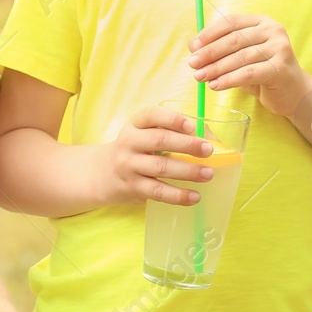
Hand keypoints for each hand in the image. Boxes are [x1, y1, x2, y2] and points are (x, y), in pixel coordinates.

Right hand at [97, 104, 214, 207]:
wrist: (102, 173)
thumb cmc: (134, 150)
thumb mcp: (144, 134)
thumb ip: (171, 132)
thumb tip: (209, 138)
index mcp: (135, 124)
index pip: (152, 115)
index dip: (172, 119)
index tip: (192, 125)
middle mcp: (129, 142)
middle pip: (159, 140)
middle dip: (186, 144)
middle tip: (208, 150)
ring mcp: (129, 166)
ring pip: (160, 167)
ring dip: (187, 171)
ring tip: (208, 174)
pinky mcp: (133, 187)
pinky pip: (158, 192)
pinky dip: (178, 195)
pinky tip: (194, 196)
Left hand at [188, 13, 309, 118]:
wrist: (294, 93)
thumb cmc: (263, 73)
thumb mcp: (241, 57)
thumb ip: (221, 50)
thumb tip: (193, 46)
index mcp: (261, 22)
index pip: (231, 22)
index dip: (210, 33)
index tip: (193, 46)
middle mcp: (273, 30)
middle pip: (234, 39)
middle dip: (210, 52)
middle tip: (192, 64)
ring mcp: (280, 48)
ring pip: (240, 57)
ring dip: (216, 68)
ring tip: (200, 77)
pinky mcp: (281, 68)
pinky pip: (249, 73)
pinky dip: (229, 80)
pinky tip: (215, 86)